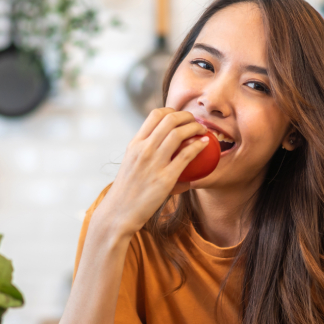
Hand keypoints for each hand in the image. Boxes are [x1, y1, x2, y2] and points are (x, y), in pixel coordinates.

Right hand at [95, 108, 208, 237]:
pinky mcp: (165, 178)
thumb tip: (168, 147)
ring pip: (179, 133)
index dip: (172, 111)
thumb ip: (146, 152)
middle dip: (188, 116)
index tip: (181, 117)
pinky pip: (186, 155)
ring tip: (203, 131)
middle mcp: (143, 149)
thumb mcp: (132, 163)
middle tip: (196, 122)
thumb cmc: (128, 190)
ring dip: (196, 127)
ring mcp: (154, 162)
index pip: (155, 114)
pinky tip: (204, 144)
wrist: (119, 212)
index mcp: (135, 143)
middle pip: (170, 119)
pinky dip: (198, 145)